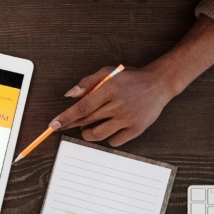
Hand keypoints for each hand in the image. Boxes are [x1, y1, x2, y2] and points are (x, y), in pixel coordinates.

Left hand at [49, 65, 175, 146]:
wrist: (159, 84)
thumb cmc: (131, 78)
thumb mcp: (108, 72)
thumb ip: (87, 82)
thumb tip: (69, 95)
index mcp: (110, 89)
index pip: (82, 107)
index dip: (66, 117)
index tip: (54, 125)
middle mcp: (118, 105)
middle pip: (88, 121)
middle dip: (73, 125)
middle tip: (67, 125)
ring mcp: (128, 118)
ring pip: (99, 134)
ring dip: (88, 134)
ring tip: (88, 127)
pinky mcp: (136, 129)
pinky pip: (114, 141)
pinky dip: (107, 138)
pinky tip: (109, 129)